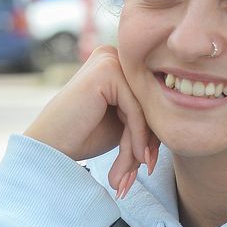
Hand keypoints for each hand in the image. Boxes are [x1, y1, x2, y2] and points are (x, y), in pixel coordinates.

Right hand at [24, 46, 158, 194]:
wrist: (49, 146)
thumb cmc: (83, 136)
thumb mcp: (124, 124)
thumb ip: (147, 116)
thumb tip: (178, 123)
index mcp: (120, 63)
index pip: (150, 98)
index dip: (153, 132)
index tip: (151, 163)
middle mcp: (115, 54)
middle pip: (149, 101)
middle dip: (149, 140)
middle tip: (145, 170)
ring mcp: (110, 59)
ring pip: (145, 107)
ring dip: (141, 144)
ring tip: (131, 171)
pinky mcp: (107, 71)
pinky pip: (137, 109)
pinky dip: (137, 137)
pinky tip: (134, 158)